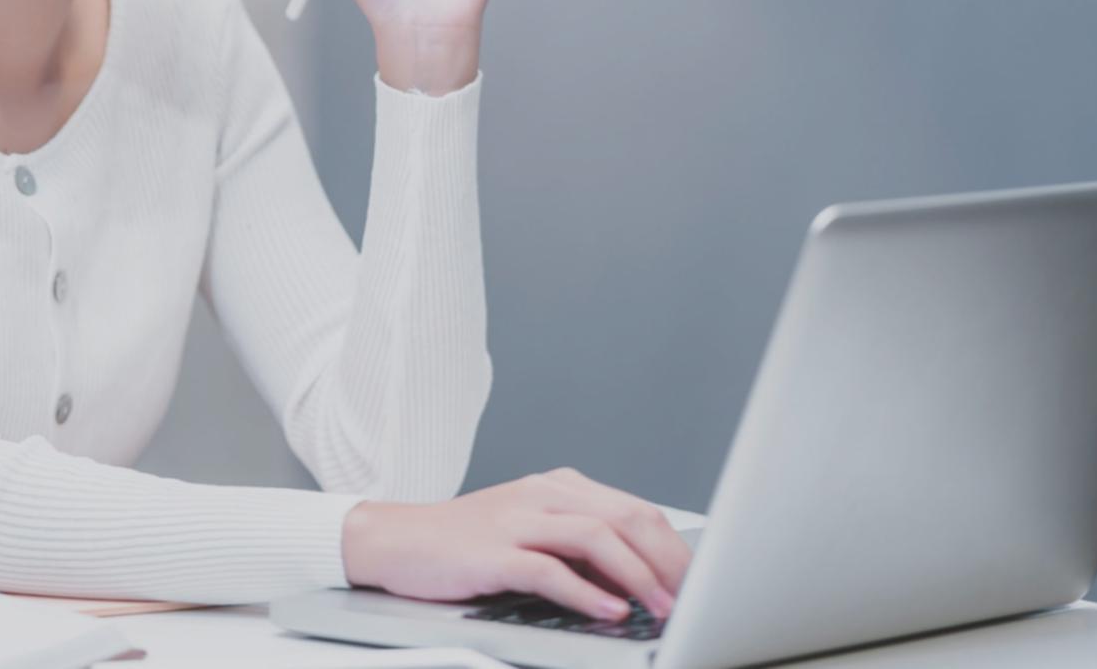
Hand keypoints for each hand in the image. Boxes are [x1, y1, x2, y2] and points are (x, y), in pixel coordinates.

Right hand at [340, 467, 692, 622]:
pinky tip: (610, 610)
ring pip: (595, 536)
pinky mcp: (492, 552)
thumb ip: (579, 548)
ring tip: (663, 608)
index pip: (635, 509)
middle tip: (695, 598)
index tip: (702, 581)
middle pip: (625, 517)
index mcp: (559, 487)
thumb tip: (639, 581)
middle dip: (668, 560)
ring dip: (638, 575)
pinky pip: (549, 569)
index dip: (674, 547)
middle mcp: (543, 494)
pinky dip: (586, 590)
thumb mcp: (531, 534)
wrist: (395, 540)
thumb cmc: (466, 544)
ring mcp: (516, 519)